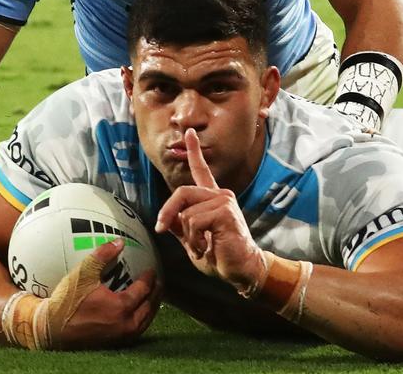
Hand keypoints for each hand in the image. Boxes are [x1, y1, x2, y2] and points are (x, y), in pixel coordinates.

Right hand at [8, 239, 160, 349]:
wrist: (50, 328)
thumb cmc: (66, 300)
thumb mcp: (84, 273)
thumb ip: (103, 255)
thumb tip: (119, 242)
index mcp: (121, 307)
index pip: (143, 290)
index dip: (149, 279)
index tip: (152, 269)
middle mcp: (125, 324)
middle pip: (149, 307)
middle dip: (156, 294)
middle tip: (159, 282)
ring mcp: (120, 336)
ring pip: (144, 322)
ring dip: (151, 308)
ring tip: (152, 297)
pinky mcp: (113, 342)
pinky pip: (135, 330)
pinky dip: (141, 320)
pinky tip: (136, 312)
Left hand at [154, 129, 265, 291]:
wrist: (241, 269)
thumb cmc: (219, 255)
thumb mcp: (191, 240)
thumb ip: (179, 226)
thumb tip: (166, 219)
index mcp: (212, 199)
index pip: (201, 171)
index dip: (194, 151)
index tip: (189, 133)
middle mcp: (219, 195)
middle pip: (182, 192)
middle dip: (167, 213)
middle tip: (161, 230)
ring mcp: (224, 201)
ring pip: (186, 213)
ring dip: (188, 236)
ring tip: (202, 247)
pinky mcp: (225, 211)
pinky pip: (194, 221)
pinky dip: (194, 240)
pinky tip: (208, 247)